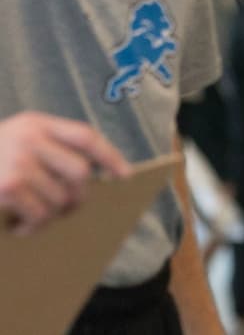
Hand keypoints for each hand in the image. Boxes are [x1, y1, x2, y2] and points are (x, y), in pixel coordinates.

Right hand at [0, 111, 129, 234]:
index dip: (109, 156)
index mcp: (34, 123)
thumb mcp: (12, 141)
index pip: (85, 136)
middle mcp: (28, 137)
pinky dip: (33, 226)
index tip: (125, 176)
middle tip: (66, 210)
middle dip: (78, 196)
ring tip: (33, 220)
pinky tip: (18, 227)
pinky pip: (40, 214)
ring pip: (61, 198)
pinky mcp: (7, 187)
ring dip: (51, 216)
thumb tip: (91, 176)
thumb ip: (46, 149)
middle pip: (80, 172)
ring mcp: (17, 161)